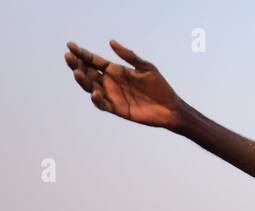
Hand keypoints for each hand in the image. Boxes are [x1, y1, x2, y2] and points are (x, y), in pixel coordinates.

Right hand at [65, 40, 184, 129]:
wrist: (171, 108)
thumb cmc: (160, 87)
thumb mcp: (146, 67)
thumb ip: (129, 56)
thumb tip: (111, 42)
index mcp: (115, 70)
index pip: (93, 60)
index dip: (81, 53)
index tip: (70, 45)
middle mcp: (110, 82)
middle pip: (88, 72)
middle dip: (77, 64)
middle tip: (69, 57)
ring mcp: (112, 96)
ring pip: (91, 87)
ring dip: (83, 80)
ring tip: (77, 72)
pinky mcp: (117, 109)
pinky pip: (103, 105)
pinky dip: (97, 99)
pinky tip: (95, 92)